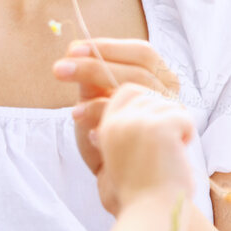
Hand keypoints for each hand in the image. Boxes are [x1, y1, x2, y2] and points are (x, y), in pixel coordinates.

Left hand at [54, 39, 180, 172]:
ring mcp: (168, 117)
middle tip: (60, 69)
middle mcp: (170, 97)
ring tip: (74, 112)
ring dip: (98, 98)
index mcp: (161, 81)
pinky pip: (135, 123)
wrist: (120, 182)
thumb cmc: (109, 139)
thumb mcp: (97, 104)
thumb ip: (92, 81)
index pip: (143, 54)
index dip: (108, 47)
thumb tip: (74, 53)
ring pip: (136, 92)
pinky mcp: (164, 139)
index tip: (73, 49)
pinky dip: (107, 125)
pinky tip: (92, 136)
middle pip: (139, 70)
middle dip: (95, 66)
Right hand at [88, 84, 194, 217]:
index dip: (147, 100)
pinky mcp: (158, 128)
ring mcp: (137, 123)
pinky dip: (188, 133)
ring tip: (171, 153)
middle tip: (168, 145)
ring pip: (169, 105)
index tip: (158, 124)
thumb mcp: (120, 157)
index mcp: (106, 128)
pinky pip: (183, 116)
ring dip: (178, 126)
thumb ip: (120, 133)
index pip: (127, 91)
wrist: (151, 213)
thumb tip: (118, 114)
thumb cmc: (142, 192)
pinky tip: (179, 153)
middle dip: (166, 116)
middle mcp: (118, 122)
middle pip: (152, 96)